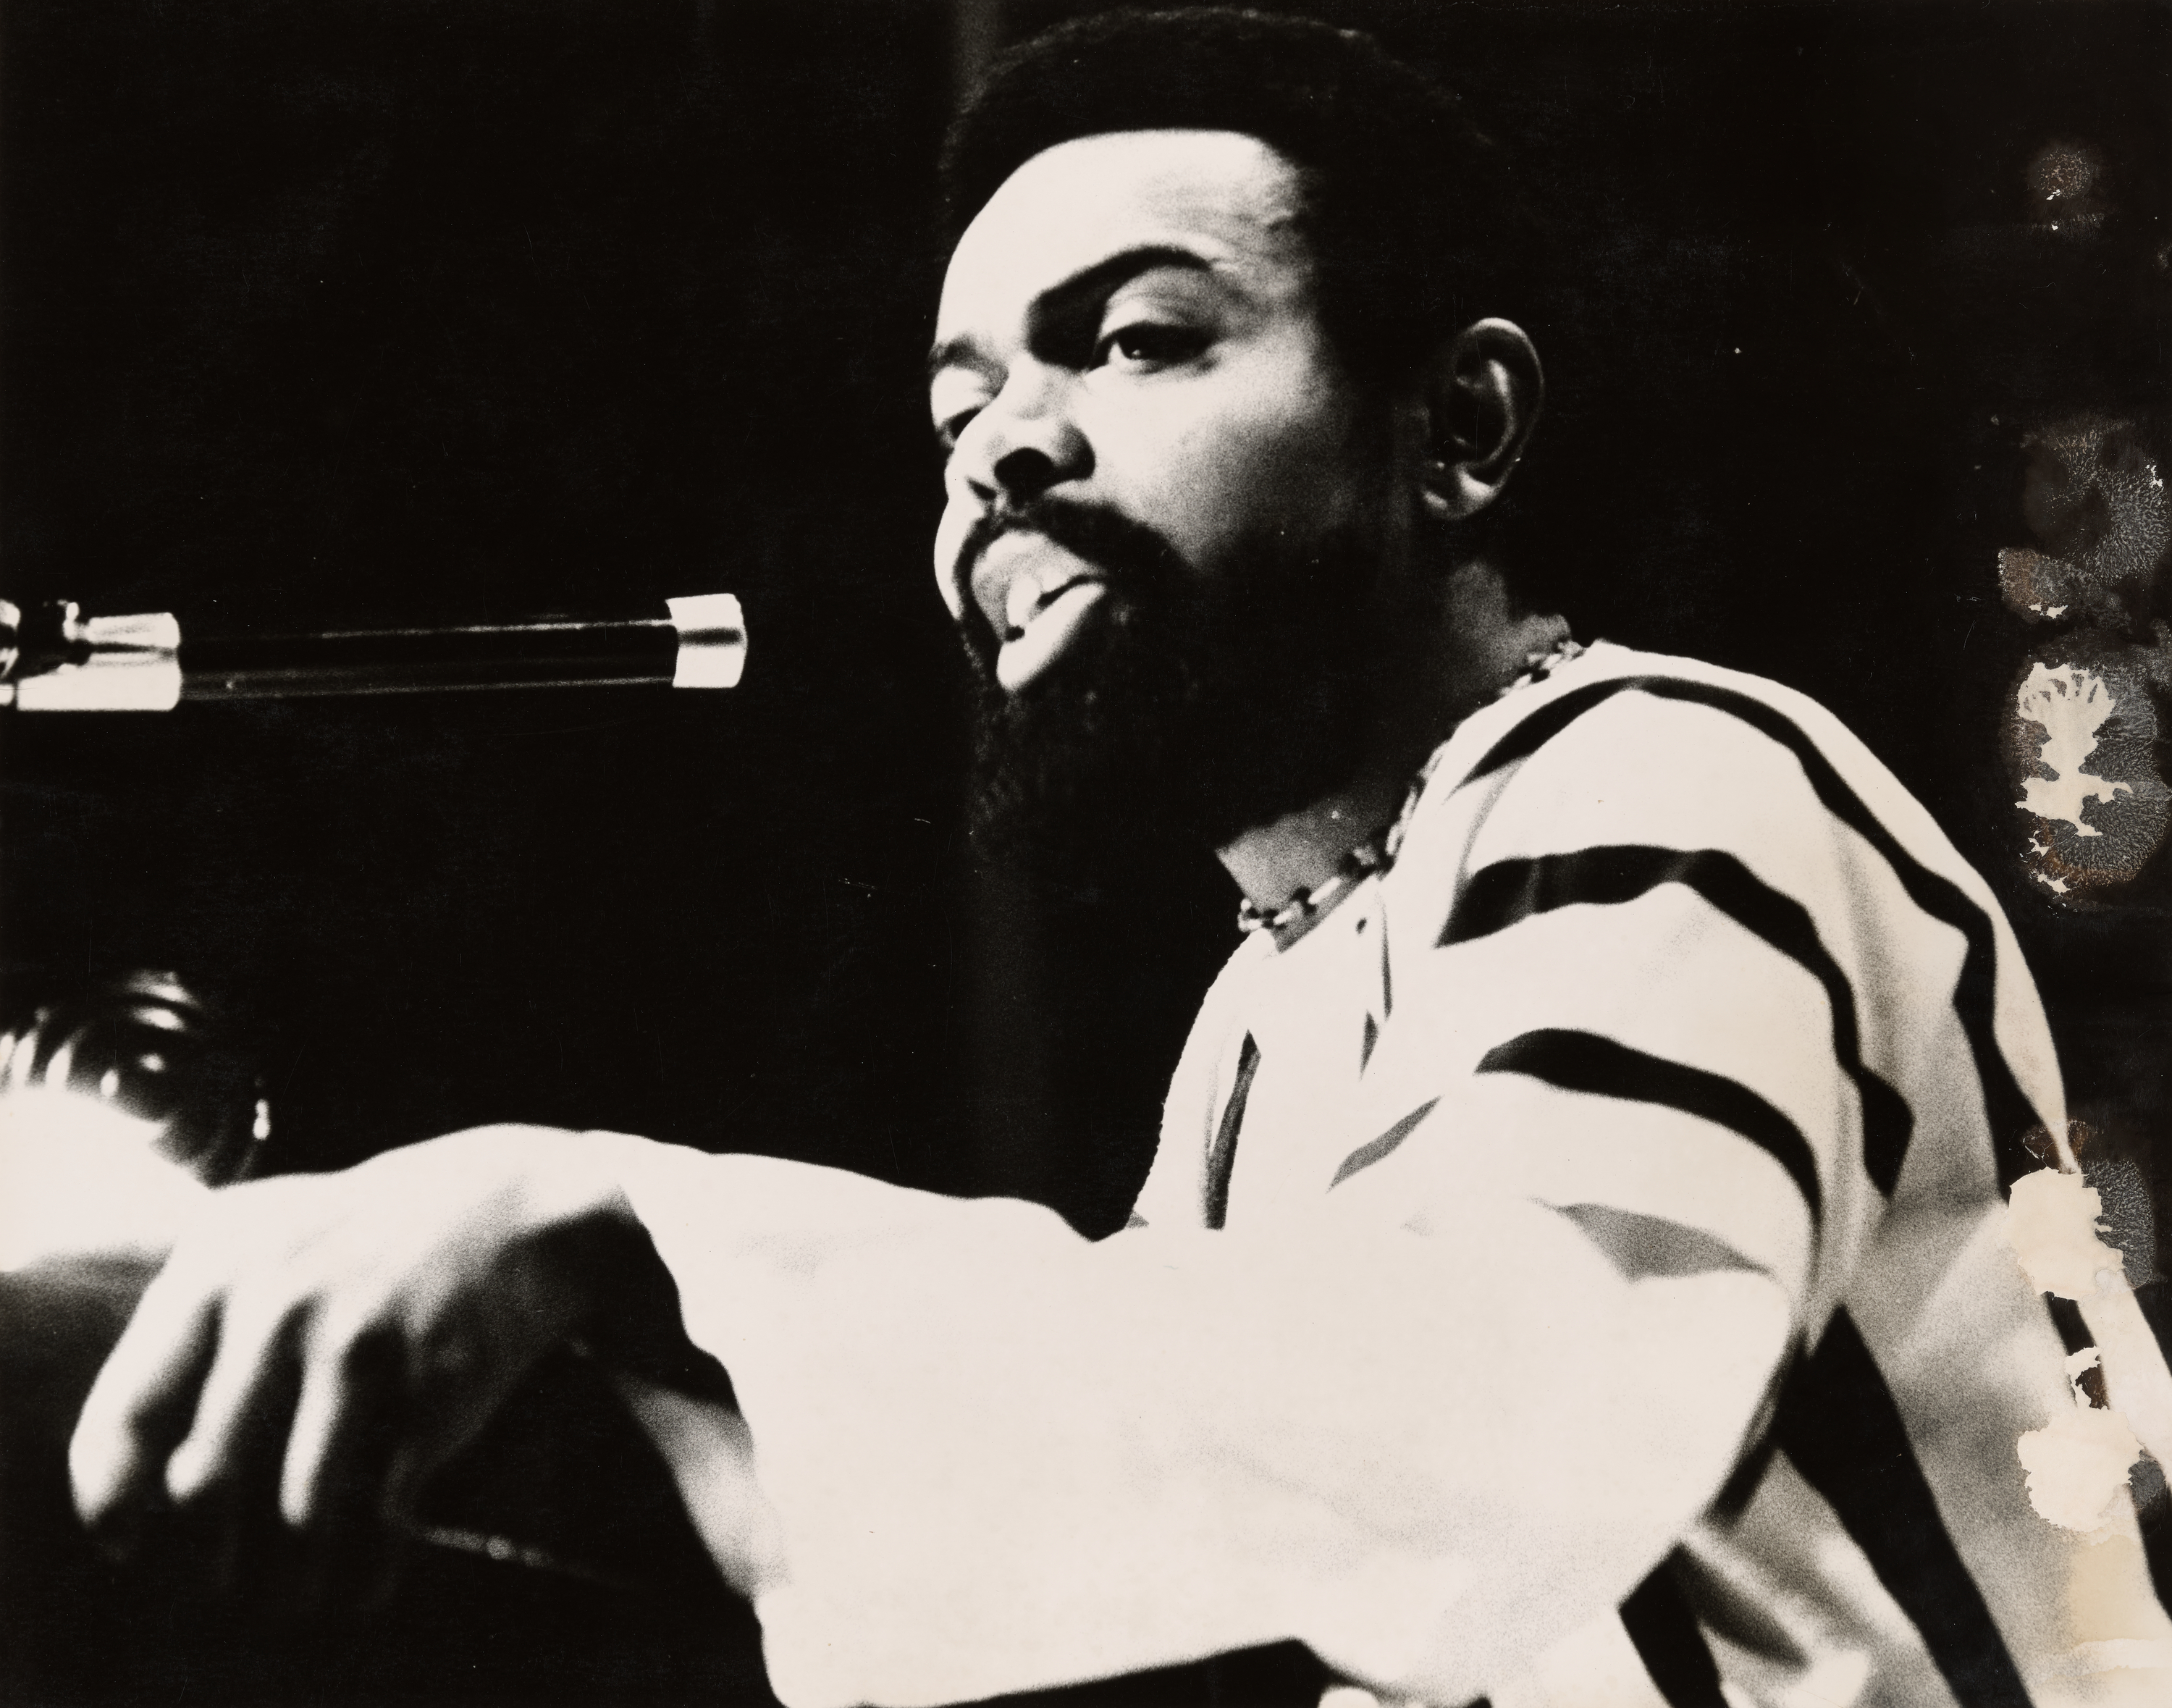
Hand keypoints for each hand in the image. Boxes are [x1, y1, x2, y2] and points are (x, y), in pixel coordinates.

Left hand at [67, 1124, 662, 1580]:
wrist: (517, 1205)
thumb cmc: (370, 1238)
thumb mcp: (266, 1238)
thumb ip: (187, 1328)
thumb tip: (133, 1483)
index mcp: (221, 1264)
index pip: (131, 1411)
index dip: (112, 1495)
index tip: (125, 1539)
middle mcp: (281, 1299)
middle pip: (207, 1479)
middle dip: (213, 1549)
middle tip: (224, 1579)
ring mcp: (362, 1338)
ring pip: (299, 1507)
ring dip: (300, 1567)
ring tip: (304, 1584)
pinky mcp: (436, 1380)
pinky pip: (387, 1507)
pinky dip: (377, 1554)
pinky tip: (375, 1564)